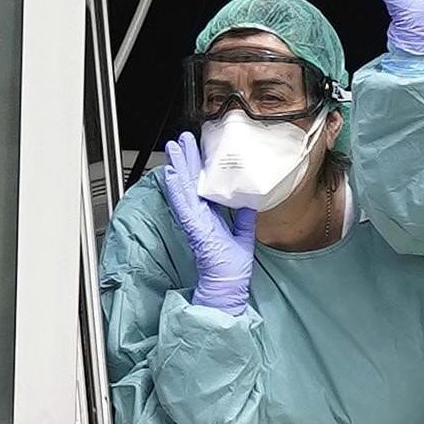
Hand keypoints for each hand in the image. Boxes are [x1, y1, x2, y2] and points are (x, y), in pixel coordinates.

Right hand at [164, 131, 256, 315]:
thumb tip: (251, 199)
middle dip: (186, 159)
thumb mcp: (244, 234)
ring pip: (183, 188)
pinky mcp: (194, 228)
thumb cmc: (232, 266)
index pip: (202, 185)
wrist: (229, 284)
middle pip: (190, 181)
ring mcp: (195, 220)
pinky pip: (183, 205)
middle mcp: (199, 215)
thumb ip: (245, 217)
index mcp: (210, 215)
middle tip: (181, 139)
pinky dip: (176, 189)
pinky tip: (172, 174)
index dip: (199, 166)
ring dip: (178, 167)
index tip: (198, 148)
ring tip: (173, 148)